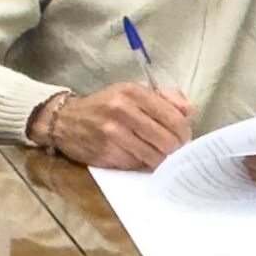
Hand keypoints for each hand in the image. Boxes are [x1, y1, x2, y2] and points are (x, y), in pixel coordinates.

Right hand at [40, 80, 191, 170]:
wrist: (64, 120)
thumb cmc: (105, 105)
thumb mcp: (132, 90)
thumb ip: (165, 97)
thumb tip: (190, 112)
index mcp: (133, 92)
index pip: (174, 118)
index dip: (185, 132)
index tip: (183, 137)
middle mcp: (123, 111)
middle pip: (168, 141)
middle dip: (175, 149)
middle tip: (172, 150)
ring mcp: (113, 134)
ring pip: (155, 157)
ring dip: (160, 160)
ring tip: (157, 154)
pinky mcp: (107, 154)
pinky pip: (138, 165)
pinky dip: (143, 164)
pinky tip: (139, 157)